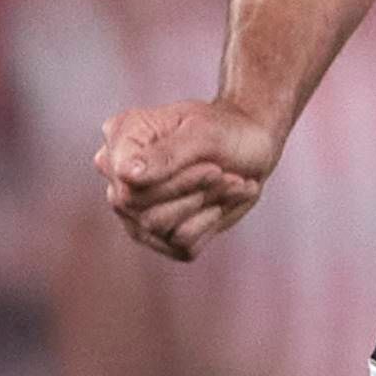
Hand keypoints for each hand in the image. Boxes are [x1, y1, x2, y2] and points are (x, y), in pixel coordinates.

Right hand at [95, 97, 283, 262]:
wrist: (253, 150)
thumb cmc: (227, 131)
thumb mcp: (204, 133)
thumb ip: (165, 154)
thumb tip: (126, 174)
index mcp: (122, 137)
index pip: (124, 177)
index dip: (170, 181)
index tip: (213, 168)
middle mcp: (121, 176)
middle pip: (137, 203)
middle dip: (191, 189)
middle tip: (222, 173)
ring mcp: (136, 210)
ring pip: (156, 225)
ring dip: (203, 203)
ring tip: (231, 182)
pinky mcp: (161, 235)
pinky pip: (180, 244)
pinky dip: (210, 221)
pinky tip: (224, 200)